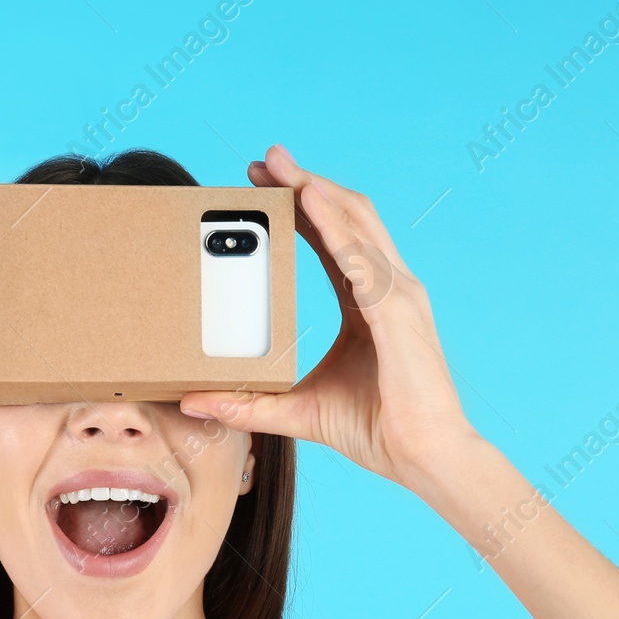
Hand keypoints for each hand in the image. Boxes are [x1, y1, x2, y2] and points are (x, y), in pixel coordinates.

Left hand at [180, 144, 481, 490]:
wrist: (426, 458)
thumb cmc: (378, 430)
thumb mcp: (299, 410)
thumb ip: (249, 404)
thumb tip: (193, 401)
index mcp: (370, 302)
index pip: (334, 239)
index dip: (302, 206)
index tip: (264, 184)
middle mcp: (389, 288)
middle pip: (347, 216)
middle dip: (306, 183)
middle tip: (264, 161)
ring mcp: (399, 295)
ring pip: (357, 224)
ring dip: (317, 191)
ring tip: (282, 168)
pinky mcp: (399, 312)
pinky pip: (364, 259)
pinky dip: (336, 227)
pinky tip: (310, 205)